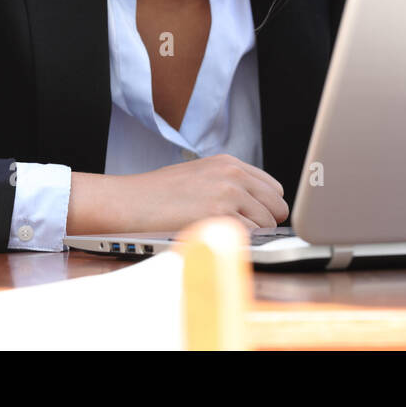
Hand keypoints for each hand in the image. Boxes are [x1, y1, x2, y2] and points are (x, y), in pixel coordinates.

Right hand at [68, 155, 288, 234]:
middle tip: (244, 232)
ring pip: (268, 223)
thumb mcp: (198, 175)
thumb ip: (228, 183)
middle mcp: (232, 174)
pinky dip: (241, 243)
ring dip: (252, 235)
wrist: (128, 202)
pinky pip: (252, 236)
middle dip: (266, 222)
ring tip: (224, 235)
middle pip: (277, 205)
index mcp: (229, 163)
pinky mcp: (220, 215)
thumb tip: (255, 205)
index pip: (273, 187)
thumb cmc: (156, 194)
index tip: (258, 219)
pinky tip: (221, 240)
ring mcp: (228, 194)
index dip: (266, 207)